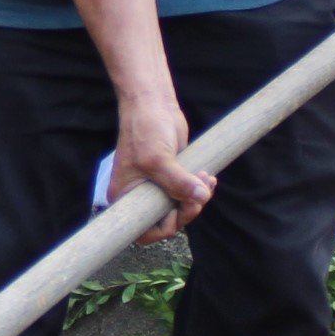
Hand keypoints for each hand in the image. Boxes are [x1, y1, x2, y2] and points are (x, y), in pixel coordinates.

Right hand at [109, 91, 212, 247]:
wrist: (153, 104)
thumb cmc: (145, 129)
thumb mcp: (159, 159)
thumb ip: (178, 182)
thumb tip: (200, 198)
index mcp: (126, 197)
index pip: (144, 231)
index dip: (164, 228)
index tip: (178, 212)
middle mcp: (140, 196)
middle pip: (167, 221)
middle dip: (186, 210)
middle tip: (199, 194)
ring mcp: (157, 187)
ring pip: (180, 208)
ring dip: (197, 198)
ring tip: (206, 178)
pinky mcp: (173, 177)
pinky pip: (187, 193)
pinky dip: (200, 189)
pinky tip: (209, 178)